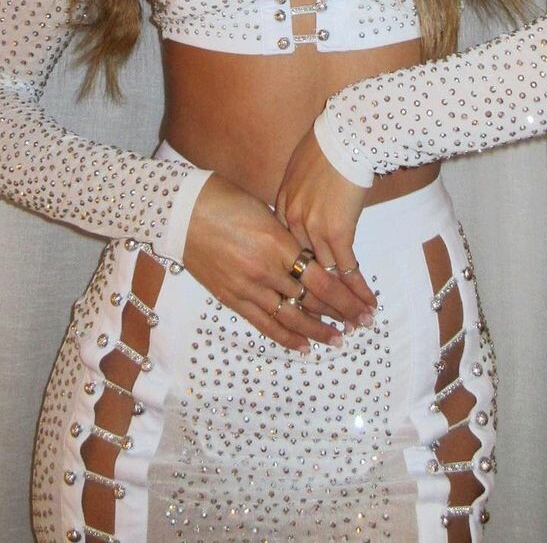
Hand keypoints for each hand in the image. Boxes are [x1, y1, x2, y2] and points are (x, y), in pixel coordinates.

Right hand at [183, 172, 376, 353]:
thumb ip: (288, 236)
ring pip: (291, 317)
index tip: (364, 306)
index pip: (323, 279)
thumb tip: (309, 254)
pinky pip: (263, 323)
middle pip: (312, 301)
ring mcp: (248, 287)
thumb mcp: (267, 211)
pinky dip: (285, 337)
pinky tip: (303, 346)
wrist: (182, 211)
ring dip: (317, 331)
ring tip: (337, 340)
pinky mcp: (231, 298)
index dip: (346, 297)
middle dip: (340, 315)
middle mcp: (268, 269)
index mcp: (280, 242)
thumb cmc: (225, 200)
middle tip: (359, 325)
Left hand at [272, 126, 377, 312]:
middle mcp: (291, 221)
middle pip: (302, 270)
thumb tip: (310, 196)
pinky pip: (346, 268)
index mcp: (281, 205)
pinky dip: (358, 289)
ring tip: (354, 323)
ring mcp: (312, 228)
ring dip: (343, 302)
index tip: (308, 293)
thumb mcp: (303, 165)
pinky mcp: (335, 230)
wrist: (346, 135)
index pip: (288, 251)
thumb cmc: (329, 143)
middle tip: (331, 323)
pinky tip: (368, 303)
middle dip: (318, 301)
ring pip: (325, 275)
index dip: (300, 275)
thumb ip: (302, 189)